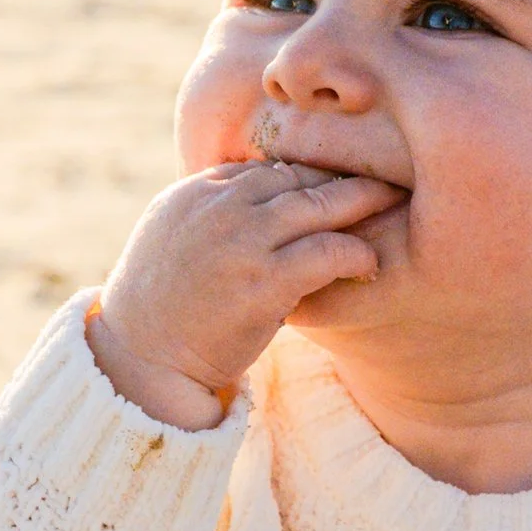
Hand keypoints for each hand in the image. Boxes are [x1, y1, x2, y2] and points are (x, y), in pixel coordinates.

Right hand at [88, 159, 406, 428]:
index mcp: (195, 192)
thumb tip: (256, 201)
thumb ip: (210, 214)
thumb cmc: (159, 311)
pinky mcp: (264, 282)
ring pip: (320, 205)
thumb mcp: (172, 240)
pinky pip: (328, 253)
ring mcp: (242, 242)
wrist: (139, 361)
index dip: (309, 174)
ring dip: (363, 203)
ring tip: (392, 205)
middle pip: (298, 176)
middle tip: (386, 176)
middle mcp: (218, 207)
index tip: (339, 182)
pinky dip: (357, 254)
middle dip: (344, 177)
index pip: (267, 169)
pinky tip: (370, 265)